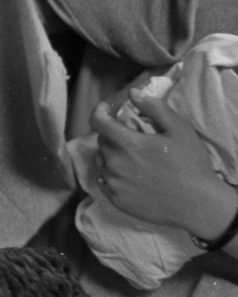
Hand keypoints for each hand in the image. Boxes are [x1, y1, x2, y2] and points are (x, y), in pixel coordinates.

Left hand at [91, 91, 235, 236]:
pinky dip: (112, 174)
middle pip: (102, 141)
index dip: (99, 112)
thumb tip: (133, 93)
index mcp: (128, 144)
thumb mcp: (179, 130)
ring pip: (102, 161)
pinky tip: (129, 175)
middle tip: (129, 137)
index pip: (98, 122)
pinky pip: (105, 181)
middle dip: (111, 134)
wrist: (198, 204)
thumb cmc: (191, 165)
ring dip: (111, 155)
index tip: (107, 109)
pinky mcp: (117, 200)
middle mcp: (115, 163)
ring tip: (132, 158)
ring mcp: (114, 183)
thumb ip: (154, 108)